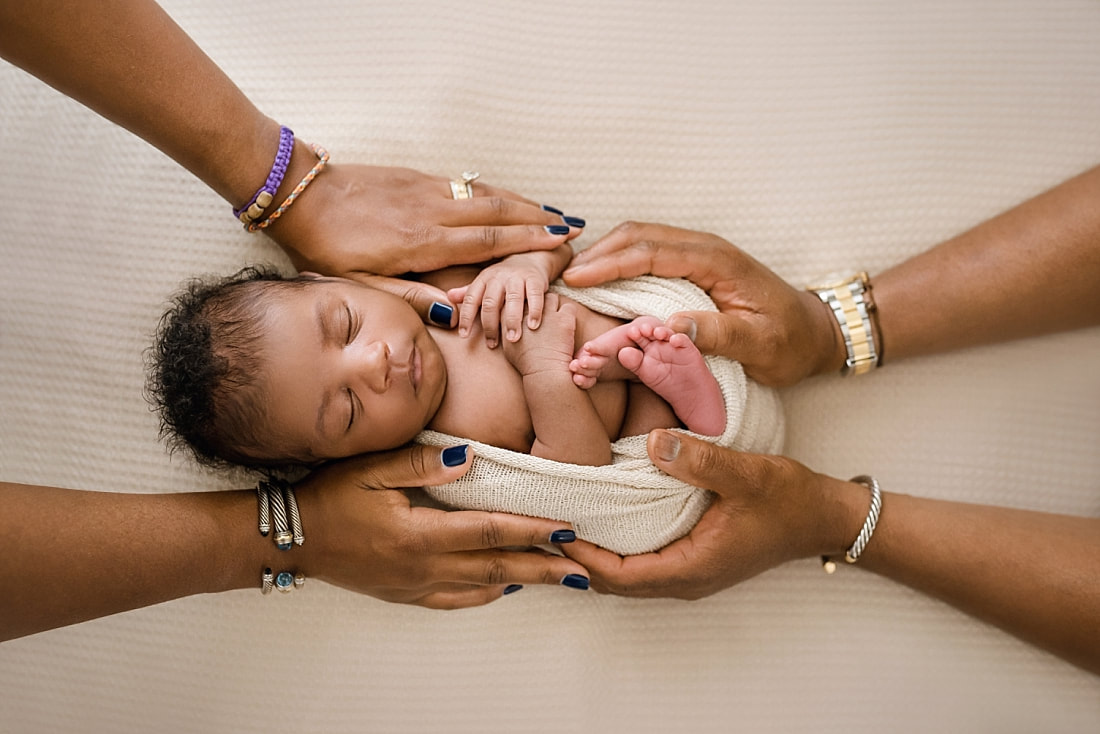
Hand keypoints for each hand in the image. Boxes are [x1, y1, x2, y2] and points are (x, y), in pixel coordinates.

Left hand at [267, 164, 580, 325]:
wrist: (297, 193)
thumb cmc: (324, 246)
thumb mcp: (361, 284)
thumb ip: (409, 298)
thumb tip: (453, 313)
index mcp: (422, 243)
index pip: (488, 241)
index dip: (528, 241)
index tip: (560, 241)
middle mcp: (431, 212)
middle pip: (496, 212)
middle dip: (537, 218)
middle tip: (570, 224)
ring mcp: (424, 189)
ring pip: (483, 193)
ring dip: (520, 201)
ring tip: (549, 209)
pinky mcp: (412, 176)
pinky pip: (462, 184)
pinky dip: (491, 190)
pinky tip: (503, 196)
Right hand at [295, 443, 589, 608]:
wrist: (291, 539)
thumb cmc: (330, 497)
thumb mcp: (371, 469)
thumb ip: (422, 463)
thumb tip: (470, 457)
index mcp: (417, 534)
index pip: (489, 532)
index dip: (531, 530)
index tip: (566, 528)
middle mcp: (422, 567)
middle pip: (496, 567)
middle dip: (543, 566)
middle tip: (583, 569)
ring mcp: (415, 585)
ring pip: (482, 586)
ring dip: (524, 582)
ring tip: (560, 580)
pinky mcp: (405, 594)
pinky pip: (455, 599)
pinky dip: (486, 594)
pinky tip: (505, 588)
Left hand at [447, 248, 570, 347]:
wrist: (530, 259)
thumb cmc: (503, 279)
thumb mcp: (484, 284)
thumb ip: (468, 293)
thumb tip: (447, 297)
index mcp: (483, 280)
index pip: (471, 300)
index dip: (466, 318)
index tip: (464, 336)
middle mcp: (498, 277)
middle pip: (491, 303)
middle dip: (490, 325)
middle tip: (492, 345)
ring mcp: (517, 277)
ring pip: (513, 300)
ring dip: (512, 321)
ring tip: (513, 339)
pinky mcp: (535, 280)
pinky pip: (535, 296)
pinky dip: (535, 311)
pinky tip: (533, 326)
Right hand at [501, 293, 577, 377]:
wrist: (543, 373)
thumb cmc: (526, 364)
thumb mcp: (508, 347)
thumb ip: (507, 331)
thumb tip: (509, 324)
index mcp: (512, 317)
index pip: (516, 300)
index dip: (523, 304)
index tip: (528, 312)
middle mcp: (528, 311)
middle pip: (532, 295)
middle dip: (537, 302)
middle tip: (542, 312)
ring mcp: (546, 314)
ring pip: (551, 297)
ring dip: (553, 305)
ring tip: (555, 316)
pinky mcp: (563, 319)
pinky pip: (569, 306)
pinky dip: (568, 313)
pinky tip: (567, 322)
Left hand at [560, 430, 857, 598]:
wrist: (823, 517)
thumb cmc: (788, 500)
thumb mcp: (745, 473)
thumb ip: (699, 459)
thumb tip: (653, 443)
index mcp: (690, 568)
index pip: (616, 574)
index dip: (579, 554)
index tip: (549, 526)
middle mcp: (684, 579)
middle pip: (612, 581)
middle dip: (576, 559)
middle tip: (541, 525)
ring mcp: (688, 572)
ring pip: (625, 575)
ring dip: (592, 555)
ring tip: (561, 523)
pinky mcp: (692, 559)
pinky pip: (640, 562)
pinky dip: (614, 548)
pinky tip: (600, 520)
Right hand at [563, 222, 840, 386]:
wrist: (814, 332)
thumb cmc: (789, 342)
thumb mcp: (760, 345)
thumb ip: (718, 334)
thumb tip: (670, 327)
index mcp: (717, 261)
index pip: (652, 252)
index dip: (609, 264)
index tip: (575, 278)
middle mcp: (704, 249)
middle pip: (637, 235)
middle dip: (596, 252)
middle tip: (558, 274)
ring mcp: (698, 255)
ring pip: (639, 241)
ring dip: (604, 254)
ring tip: (569, 277)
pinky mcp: (693, 266)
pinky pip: (647, 255)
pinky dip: (617, 263)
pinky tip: (598, 282)